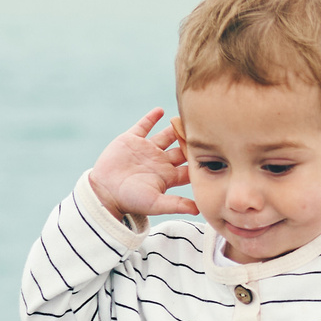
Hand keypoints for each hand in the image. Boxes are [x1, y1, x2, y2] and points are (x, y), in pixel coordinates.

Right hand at [88, 109, 197, 223]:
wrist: (104, 191)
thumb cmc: (130, 200)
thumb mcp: (156, 203)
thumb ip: (176, 204)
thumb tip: (199, 210)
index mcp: (168, 176)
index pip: (189, 165)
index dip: (201, 158)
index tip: (216, 149)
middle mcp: (159, 161)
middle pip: (181, 148)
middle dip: (192, 140)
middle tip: (207, 128)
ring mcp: (145, 150)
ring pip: (165, 135)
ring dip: (175, 127)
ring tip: (187, 116)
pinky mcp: (131, 140)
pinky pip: (143, 125)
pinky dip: (151, 117)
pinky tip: (160, 110)